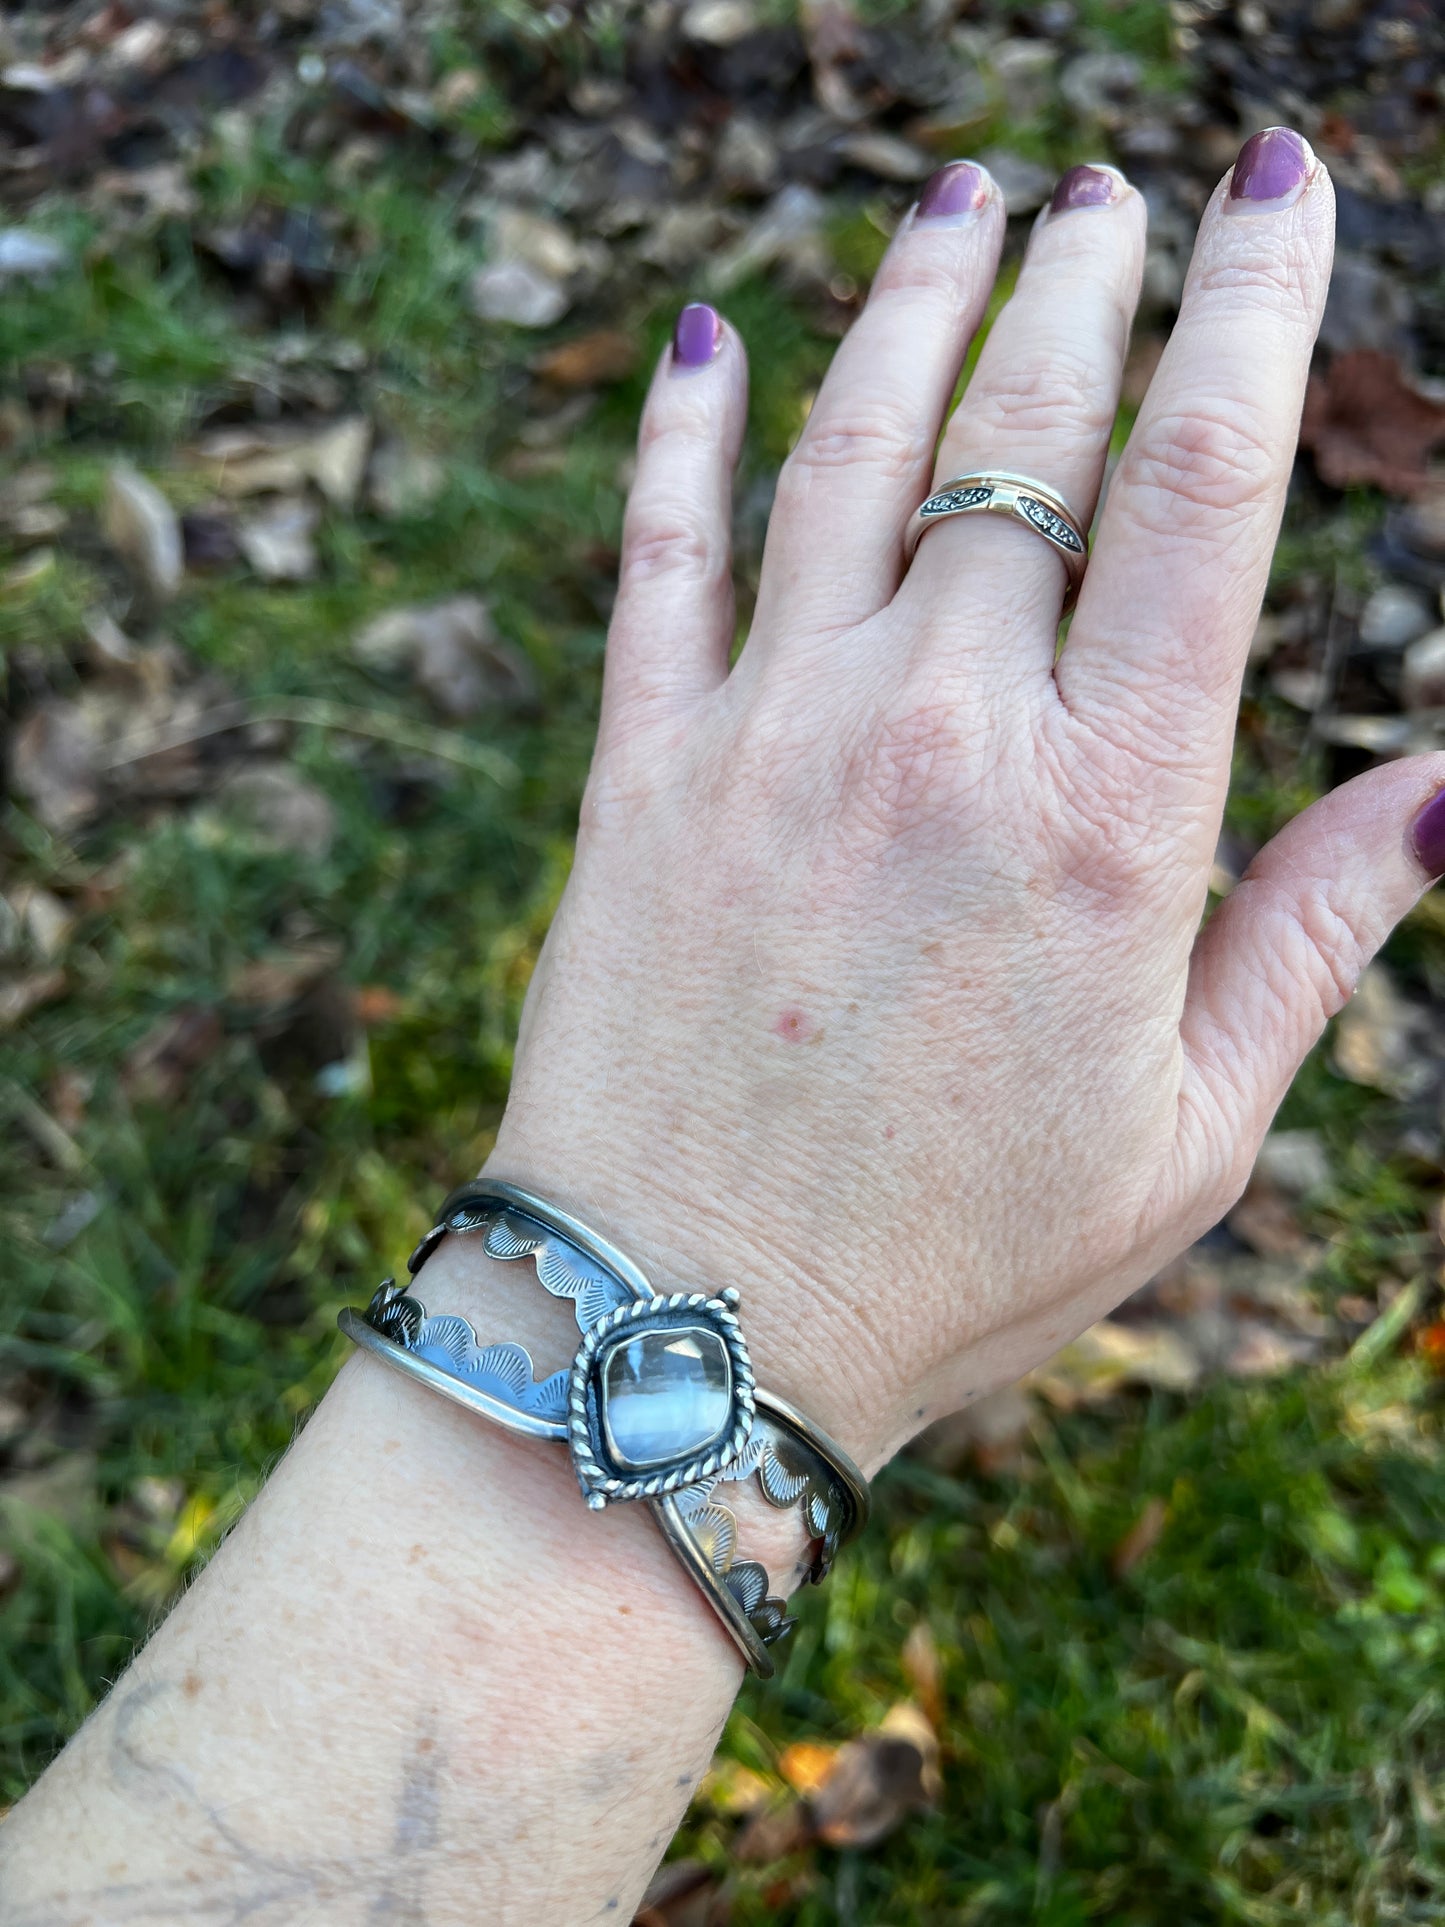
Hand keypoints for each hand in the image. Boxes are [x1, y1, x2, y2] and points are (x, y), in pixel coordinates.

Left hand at [490, 131, 1444, 1468]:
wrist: (692, 1326)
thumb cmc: (961, 1255)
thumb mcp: (1188, 1127)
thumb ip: (1312, 935)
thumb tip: (1440, 785)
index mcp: (1106, 815)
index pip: (1207, 488)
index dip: (1256, 309)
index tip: (1278, 189)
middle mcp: (938, 734)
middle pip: (1027, 431)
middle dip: (1084, 280)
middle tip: (1110, 192)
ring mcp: (770, 738)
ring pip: (849, 451)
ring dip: (915, 302)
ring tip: (963, 196)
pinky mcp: (639, 775)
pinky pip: (657, 556)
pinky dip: (683, 434)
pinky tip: (704, 340)